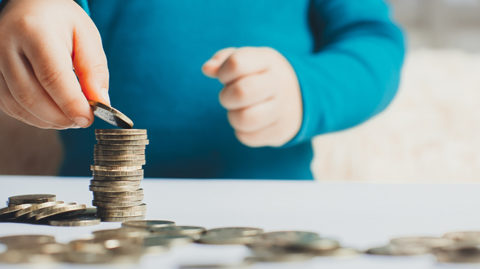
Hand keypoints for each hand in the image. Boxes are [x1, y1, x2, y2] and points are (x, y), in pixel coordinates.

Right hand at [0, 0, 108, 128]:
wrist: (30, 8)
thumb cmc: (62, 22)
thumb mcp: (86, 37)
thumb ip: (94, 70)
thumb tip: (100, 103)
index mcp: (34, 31)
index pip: (52, 76)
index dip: (71, 104)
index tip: (88, 118)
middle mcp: (6, 45)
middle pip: (32, 96)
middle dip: (61, 116)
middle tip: (83, 120)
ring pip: (20, 105)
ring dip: (49, 120)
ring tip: (71, 116)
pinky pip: (11, 107)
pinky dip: (35, 117)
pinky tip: (53, 112)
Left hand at [202, 47, 302, 146]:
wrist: (302, 97)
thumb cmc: (263, 76)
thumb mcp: (250, 60)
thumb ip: (225, 59)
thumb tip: (207, 69)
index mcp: (268, 60)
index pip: (237, 63)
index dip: (223, 72)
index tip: (225, 77)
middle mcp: (279, 83)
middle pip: (241, 92)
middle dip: (226, 97)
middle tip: (230, 97)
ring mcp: (282, 109)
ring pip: (245, 119)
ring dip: (233, 117)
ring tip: (238, 111)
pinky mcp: (281, 131)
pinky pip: (248, 138)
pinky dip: (242, 131)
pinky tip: (249, 123)